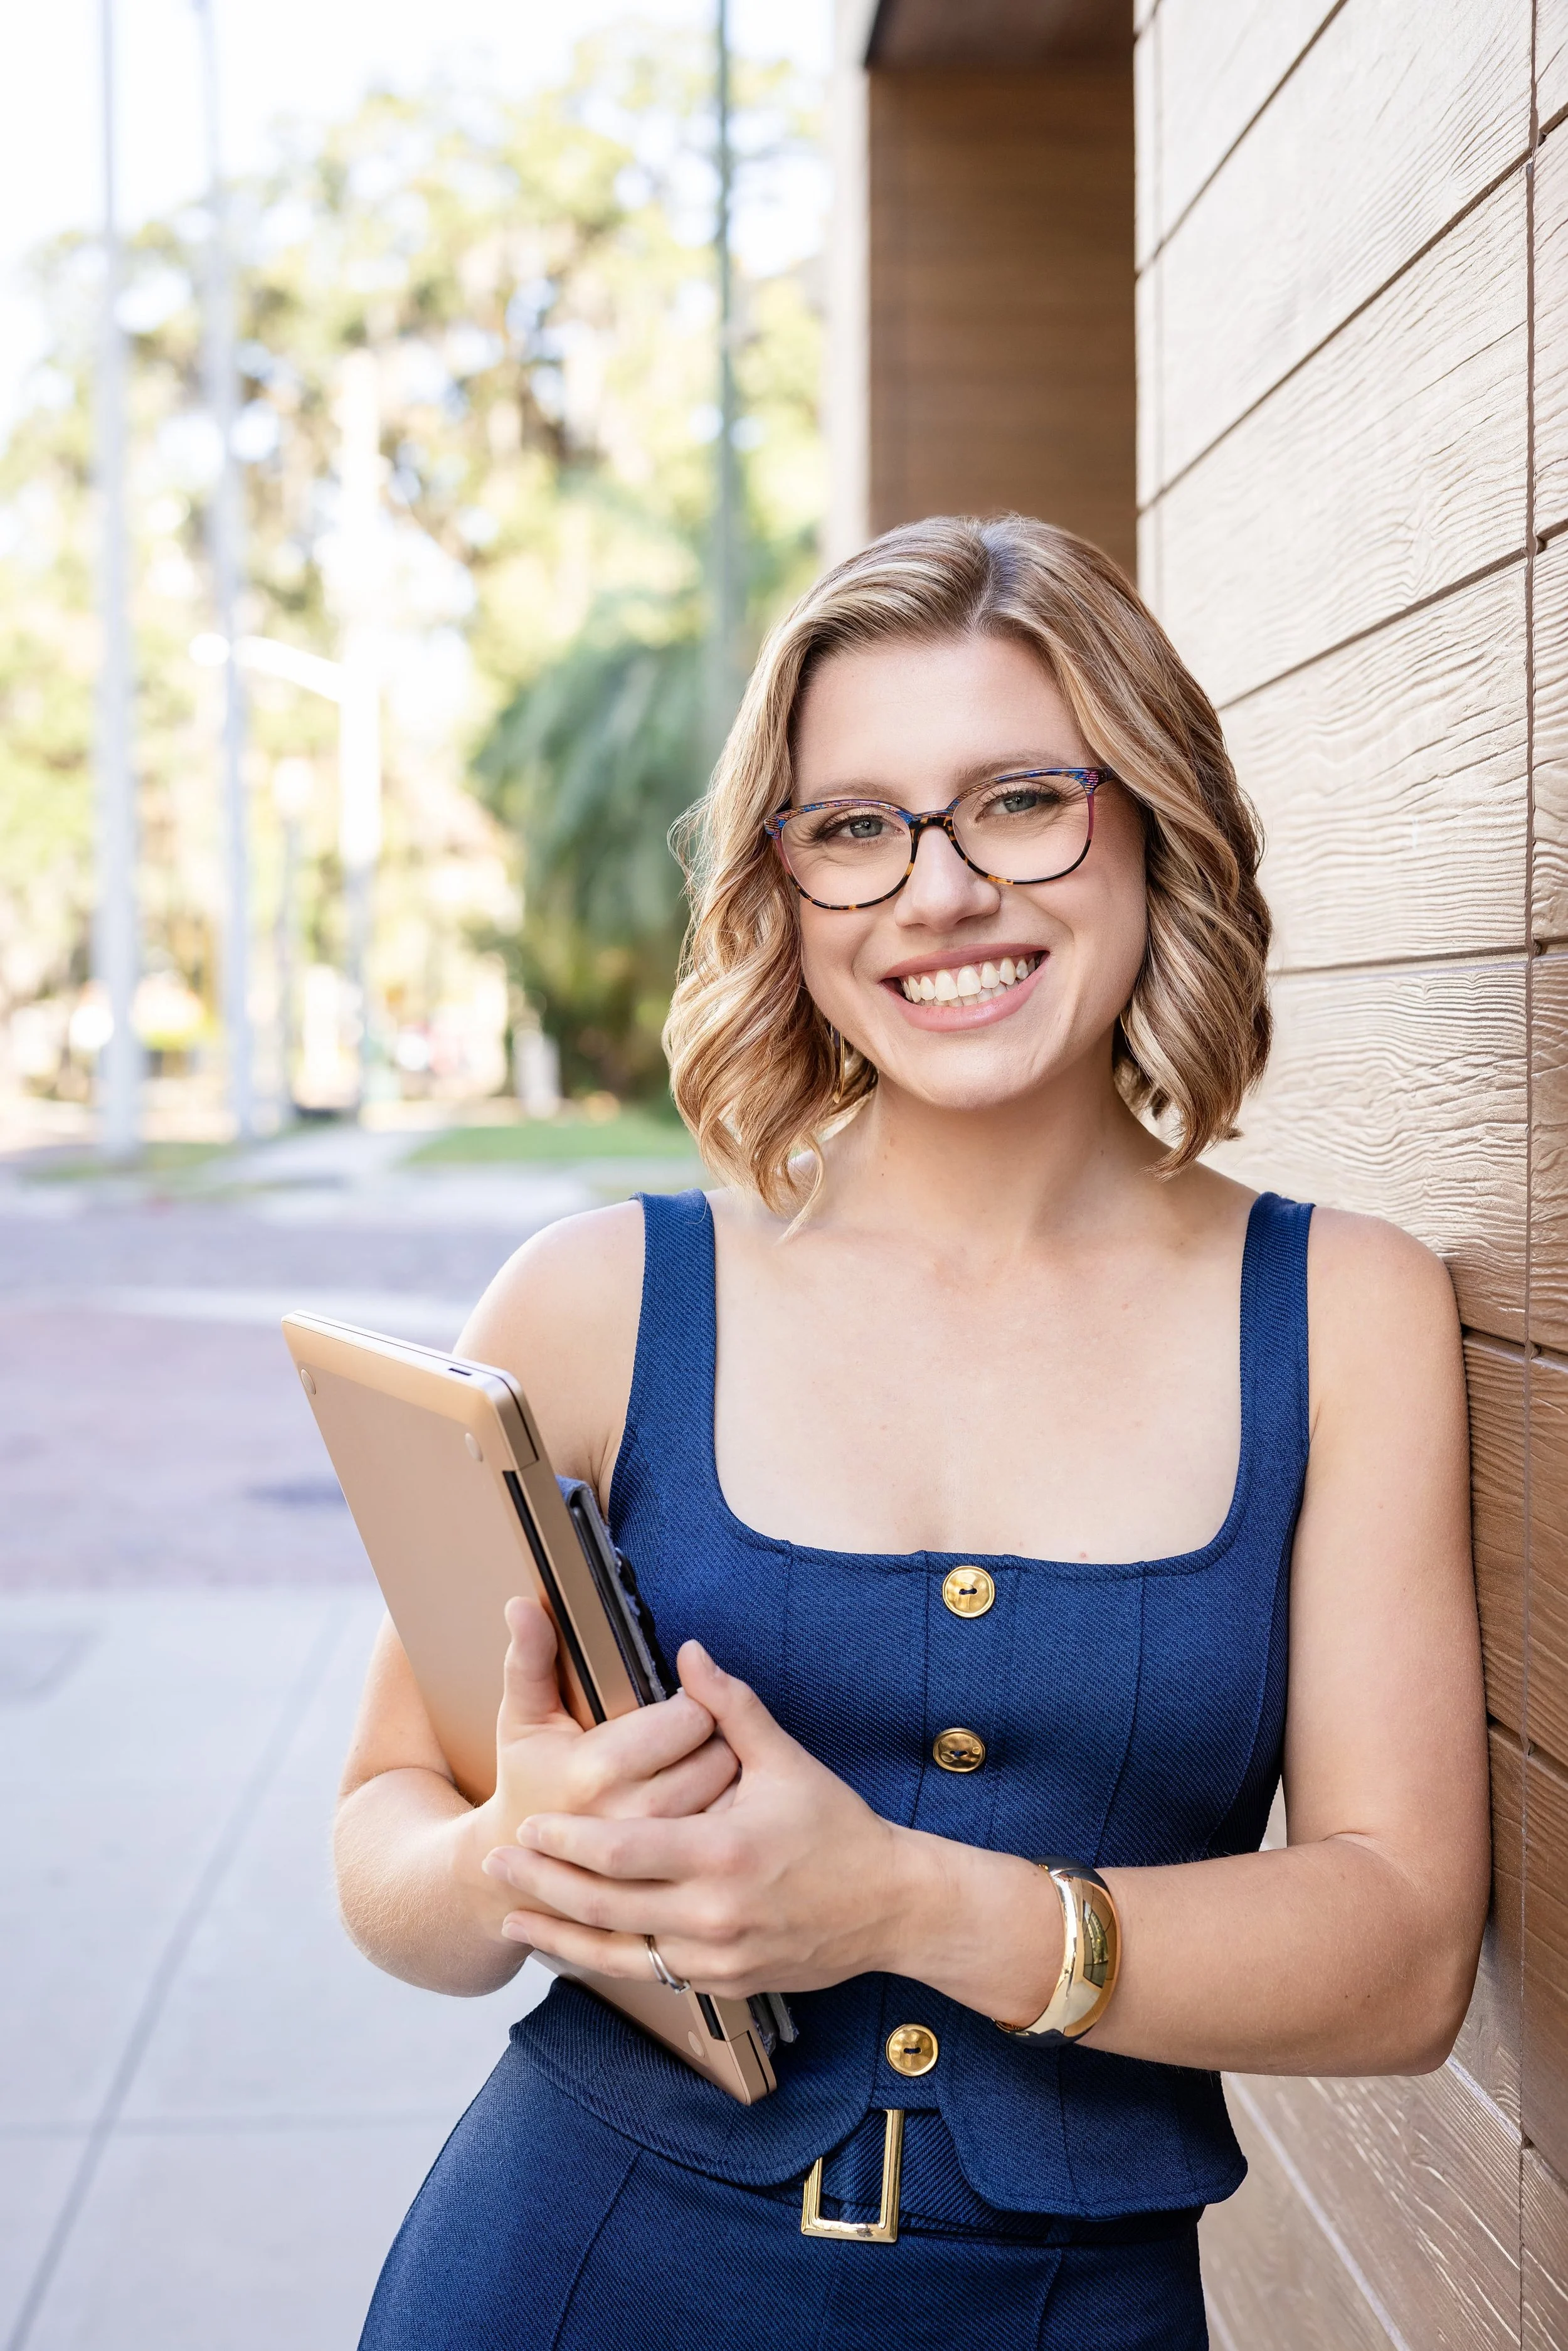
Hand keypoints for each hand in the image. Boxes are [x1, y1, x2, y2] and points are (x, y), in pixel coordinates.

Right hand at [469, 1600, 737, 1872]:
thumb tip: (522, 1606)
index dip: (693, 1702)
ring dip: (729, 1779)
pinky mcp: (666, 1884)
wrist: (518, 1870)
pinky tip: (707, 1813)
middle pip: (718, 1756)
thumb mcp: (522, 1718)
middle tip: (696, 1737)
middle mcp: (630, 1817)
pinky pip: (723, 1842)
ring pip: (729, 1800)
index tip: (681, 1704)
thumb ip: (530, 1659)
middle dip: (717, 1738)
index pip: (688, 1717)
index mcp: (596, 1770)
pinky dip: (728, 1823)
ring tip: (701, 1770)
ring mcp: (651, 1861)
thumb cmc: (528, 1781)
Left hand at [480, 1640, 912, 1996]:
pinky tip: (570, 1948)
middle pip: (604, 1906)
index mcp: (722, 1853)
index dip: (566, 1842)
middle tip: (495, 1864)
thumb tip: (688, 1652)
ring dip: (559, 1934)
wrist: (890, 1907)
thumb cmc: (838, 1829)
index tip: (525, 1825)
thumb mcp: (786, 1760)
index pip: (621, 1852)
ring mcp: (715, 1957)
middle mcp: (712, 1914)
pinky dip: (602, 1961)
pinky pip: (647, 1975)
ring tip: (511, 1916)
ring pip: (618, 1952)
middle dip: (542, 1885)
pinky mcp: (721, 1982)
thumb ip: (730, 1707)